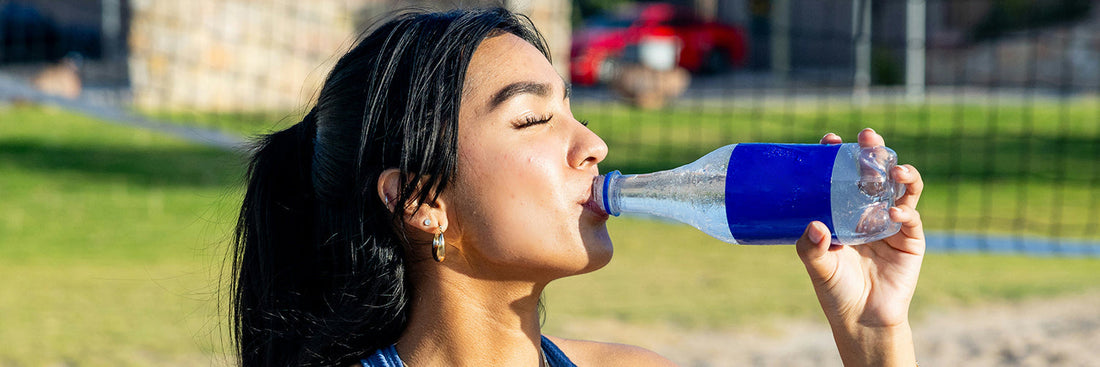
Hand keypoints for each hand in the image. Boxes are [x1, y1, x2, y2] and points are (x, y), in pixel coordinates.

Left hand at [797, 128, 924, 365]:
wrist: (862, 318)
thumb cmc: (835, 290)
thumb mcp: (817, 266)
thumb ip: (811, 247)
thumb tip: (816, 225)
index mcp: (844, 212)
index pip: (841, 176)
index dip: (838, 157)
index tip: (828, 140)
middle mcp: (869, 212)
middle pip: (875, 174)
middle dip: (873, 152)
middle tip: (868, 136)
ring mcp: (892, 224)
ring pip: (902, 189)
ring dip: (902, 174)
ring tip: (894, 169)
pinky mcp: (911, 240)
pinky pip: (912, 219)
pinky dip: (906, 212)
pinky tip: (896, 214)